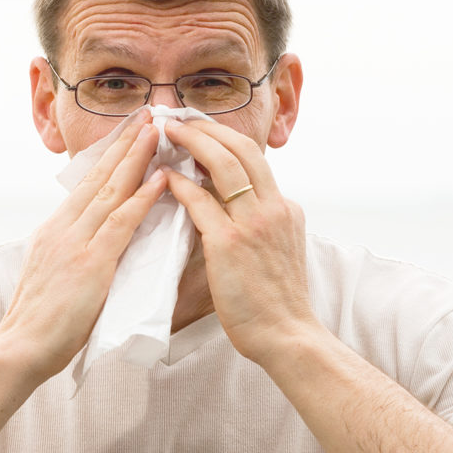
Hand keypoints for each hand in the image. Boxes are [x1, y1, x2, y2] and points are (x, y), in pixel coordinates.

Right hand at [0, 120, 167, 379]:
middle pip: (100, 176)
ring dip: (137, 158)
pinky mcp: (90, 263)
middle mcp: (63, 227)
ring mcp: (76, 242)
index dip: (112, 157)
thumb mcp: (53, 276)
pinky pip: (121, 223)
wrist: (19, 348)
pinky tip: (161, 180)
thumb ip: (74, 255)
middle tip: (148, 115)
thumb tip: (96, 245)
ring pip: (111, 190)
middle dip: (126, 143)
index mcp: (55, 230)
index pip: (88, 184)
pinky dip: (142, 198)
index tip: (130, 133)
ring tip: (157, 130)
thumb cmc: (40, 324)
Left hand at [161, 119, 316, 363]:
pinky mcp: (229, 242)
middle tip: (180, 118)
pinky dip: (180, 184)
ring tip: (168, 132)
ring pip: (222, 164)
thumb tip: (243, 205)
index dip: (226, 138)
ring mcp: (252, 223)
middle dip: (207, 127)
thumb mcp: (284, 248)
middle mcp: (273, 207)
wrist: (287, 334)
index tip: (203, 128)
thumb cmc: (279, 301)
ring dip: (192, 142)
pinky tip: (165, 177)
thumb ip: (267, 222)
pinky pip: (200, 201)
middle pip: (240, 148)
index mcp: (286, 208)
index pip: (255, 158)